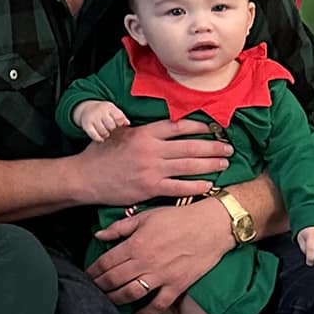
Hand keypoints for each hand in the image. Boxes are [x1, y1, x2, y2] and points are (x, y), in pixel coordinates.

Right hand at [73, 100, 130, 142]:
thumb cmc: (103, 111)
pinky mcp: (86, 125)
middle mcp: (100, 111)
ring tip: (106, 133)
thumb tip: (127, 124)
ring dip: (106, 135)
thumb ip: (121, 116)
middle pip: (111, 126)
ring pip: (103, 132)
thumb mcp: (112, 110)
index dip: (120, 124)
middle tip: (111, 129)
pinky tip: (101, 139)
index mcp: (108, 107)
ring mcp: (92, 118)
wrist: (85, 108)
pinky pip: (94, 136)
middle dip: (113, 129)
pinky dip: (99, 139)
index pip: (119, 118)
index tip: (118, 125)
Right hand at [74, 118, 233, 205]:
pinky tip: (208, 184)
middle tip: (229, 148)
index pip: (179, 127)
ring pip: (189, 165)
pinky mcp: (149, 188)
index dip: (200, 127)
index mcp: (144, 133)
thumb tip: (160, 126)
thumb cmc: (99, 155)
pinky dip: (196, 185)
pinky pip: (179, 187)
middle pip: (190, 146)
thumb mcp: (118, 133)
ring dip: (210, 164)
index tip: (214, 129)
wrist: (84, 178)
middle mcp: (151, 150)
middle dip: (213, 147)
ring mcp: (151, 170)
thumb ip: (141, 130)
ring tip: (223, 163)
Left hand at [88, 199, 234, 313]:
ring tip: (108, 301)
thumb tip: (98, 235)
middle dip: (99, 286)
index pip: (106, 262)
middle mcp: (145, 262)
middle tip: (92, 289)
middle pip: (114, 280)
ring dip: (116, 300)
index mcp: (136, 244)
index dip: (93, 271)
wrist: (212, 225)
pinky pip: (158, 305)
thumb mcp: (146, 216)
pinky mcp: (177, 286)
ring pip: (131, 294)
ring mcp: (161, 276)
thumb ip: (120, 227)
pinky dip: (146, 313)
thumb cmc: (179, 217)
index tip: (87, 275)